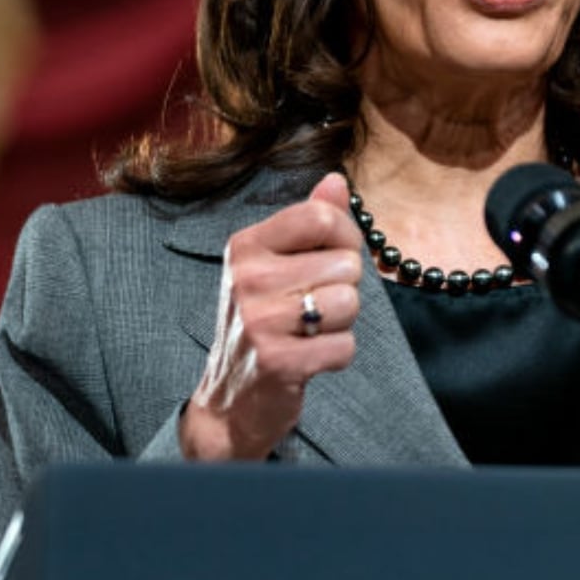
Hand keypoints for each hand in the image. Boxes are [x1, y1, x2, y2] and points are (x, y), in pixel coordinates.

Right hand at [180, 172, 362, 460]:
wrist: (230, 399)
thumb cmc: (261, 324)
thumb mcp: (274, 267)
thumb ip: (308, 223)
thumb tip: (336, 181)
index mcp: (246, 246)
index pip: (321, 217)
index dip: (345, 238)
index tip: (333, 259)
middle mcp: (247, 278)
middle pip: (346, 264)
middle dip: (343, 290)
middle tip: (310, 309)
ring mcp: (259, 321)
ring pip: (349, 304)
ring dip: (340, 325)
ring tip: (308, 333)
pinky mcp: (278, 361)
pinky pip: (345, 346)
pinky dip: (336, 357)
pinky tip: (308, 359)